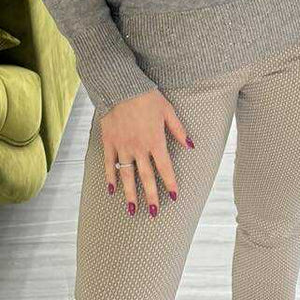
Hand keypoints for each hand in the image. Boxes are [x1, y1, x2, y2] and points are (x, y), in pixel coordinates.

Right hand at [99, 88, 190, 217]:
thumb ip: (179, 130)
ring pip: (126, 175)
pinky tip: (112, 190)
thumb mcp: (168, 111)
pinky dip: (110, 178)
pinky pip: (109, 164)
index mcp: (155, 141)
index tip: (173, 197)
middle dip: (150, 196)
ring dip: (130, 194)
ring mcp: (122, 146)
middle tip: (154, 212)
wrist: (120, 87)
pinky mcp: (108, 143)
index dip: (170, 183)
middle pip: (146, 177)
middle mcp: (138, 148)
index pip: (165, 168)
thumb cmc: (147, 97)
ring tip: (132, 210)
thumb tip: (191, 146)